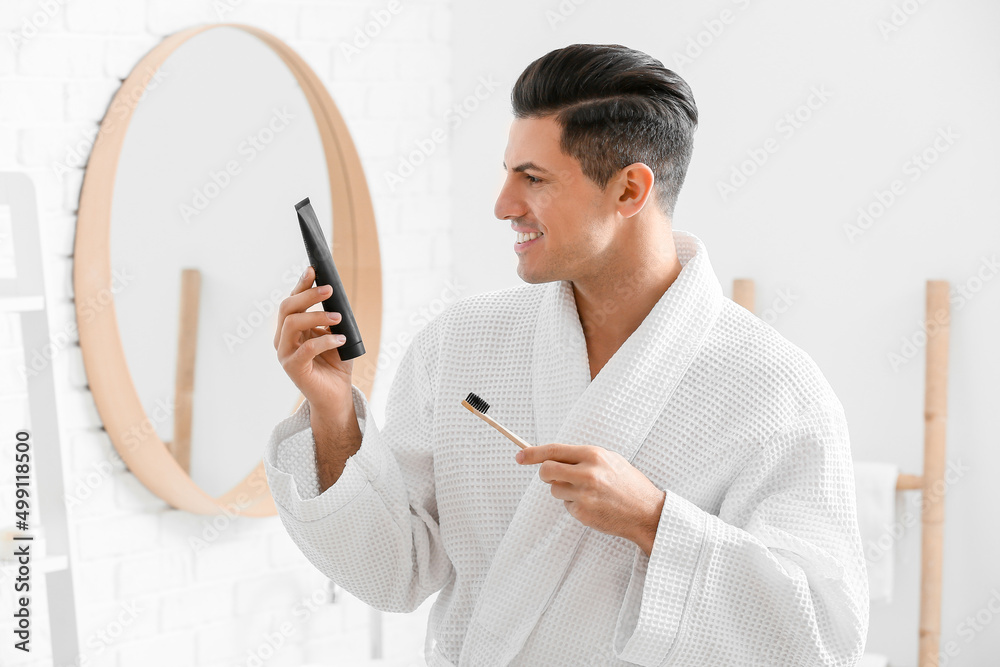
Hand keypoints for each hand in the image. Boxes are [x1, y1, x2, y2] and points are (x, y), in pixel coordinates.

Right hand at [274, 265, 353, 411]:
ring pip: (292, 324)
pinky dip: (325, 340)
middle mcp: (283, 339)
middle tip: (329, 289)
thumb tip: (334, 295)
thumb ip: (331, 317)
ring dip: (317, 316)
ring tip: (338, 318)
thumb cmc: (335, 364)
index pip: (292, 301)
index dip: (301, 284)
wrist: (336, 395)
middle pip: (287, 308)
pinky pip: (306, 348)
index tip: (313, 269)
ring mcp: (285, 354)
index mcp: (291, 329)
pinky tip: (340, 339)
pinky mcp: (293, 368)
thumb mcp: (336, 334)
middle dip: (308, 295)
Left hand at [516, 443, 665, 555]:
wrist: (647, 512)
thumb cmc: (628, 484)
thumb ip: (582, 457)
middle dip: (545, 473)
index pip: (554, 450)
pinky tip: (592, 504)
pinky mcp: (583, 513)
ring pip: (554, 490)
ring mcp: (584, 495)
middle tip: (554, 476)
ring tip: (586, 492)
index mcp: (593, 455)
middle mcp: (587, 473)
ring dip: (563, 491)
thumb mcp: (609, 460)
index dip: (532, 452)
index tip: (520, 455)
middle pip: (546, 470)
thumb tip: (554, 456)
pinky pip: (566, 506)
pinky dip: (574, 505)